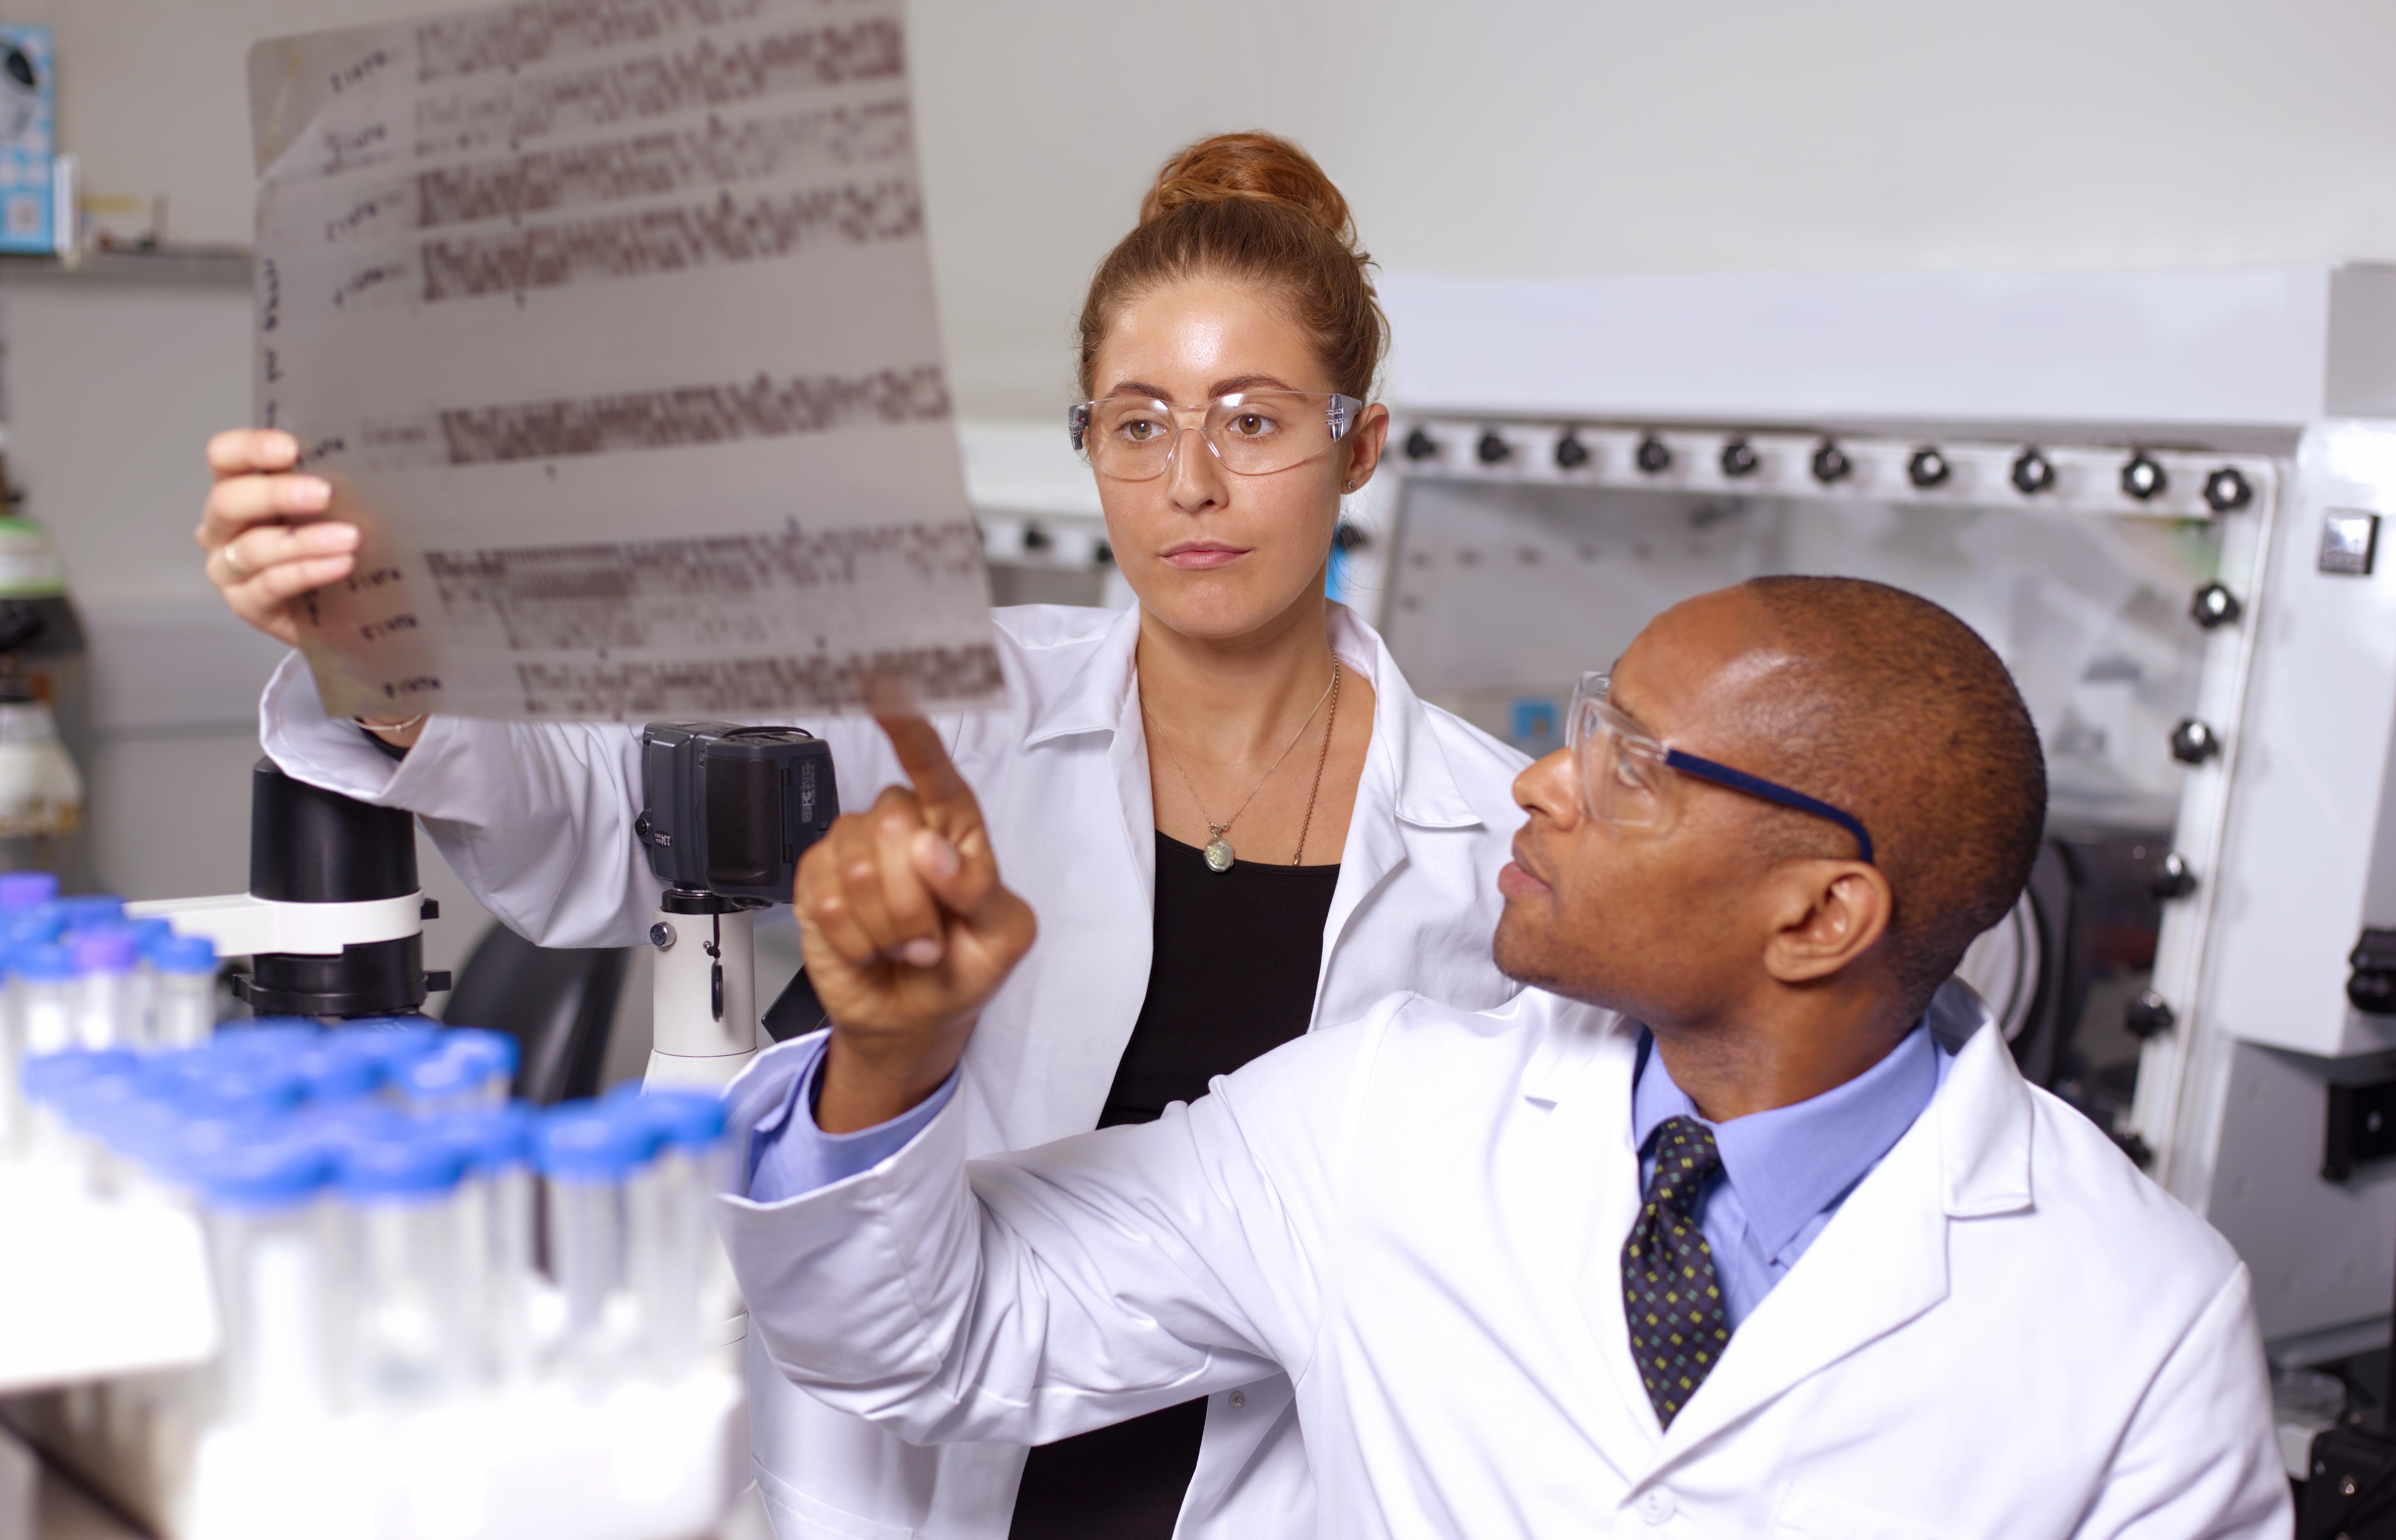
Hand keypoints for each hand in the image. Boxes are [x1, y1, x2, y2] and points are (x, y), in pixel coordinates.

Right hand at [196, 429, 357, 648]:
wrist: (345, 607)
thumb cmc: (334, 543)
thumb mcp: (332, 505)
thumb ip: (330, 480)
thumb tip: (363, 456)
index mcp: (238, 487)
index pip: (224, 457)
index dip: (250, 448)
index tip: (290, 449)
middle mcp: (222, 527)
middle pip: (228, 501)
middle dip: (276, 494)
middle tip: (324, 493)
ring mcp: (228, 568)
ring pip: (252, 548)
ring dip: (304, 540)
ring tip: (350, 538)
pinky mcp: (247, 604)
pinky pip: (272, 584)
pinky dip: (308, 571)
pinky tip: (342, 564)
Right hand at [797, 717, 1035, 1131]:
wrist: (913, 1018)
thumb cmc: (966, 967)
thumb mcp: (1003, 937)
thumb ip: (979, 891)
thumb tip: (932, 850)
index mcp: (954, 827)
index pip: (935, 770)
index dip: (910, 731)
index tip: (885, 689)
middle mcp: (901, 828)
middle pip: (893, 826)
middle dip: (914, 900)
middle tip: (930, 937)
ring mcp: (853, 851)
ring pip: (858, 866)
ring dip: (887, 926)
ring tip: (903, 946)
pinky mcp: (816, 882)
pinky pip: (828, 899)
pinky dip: (855, 939)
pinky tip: (869, 949)